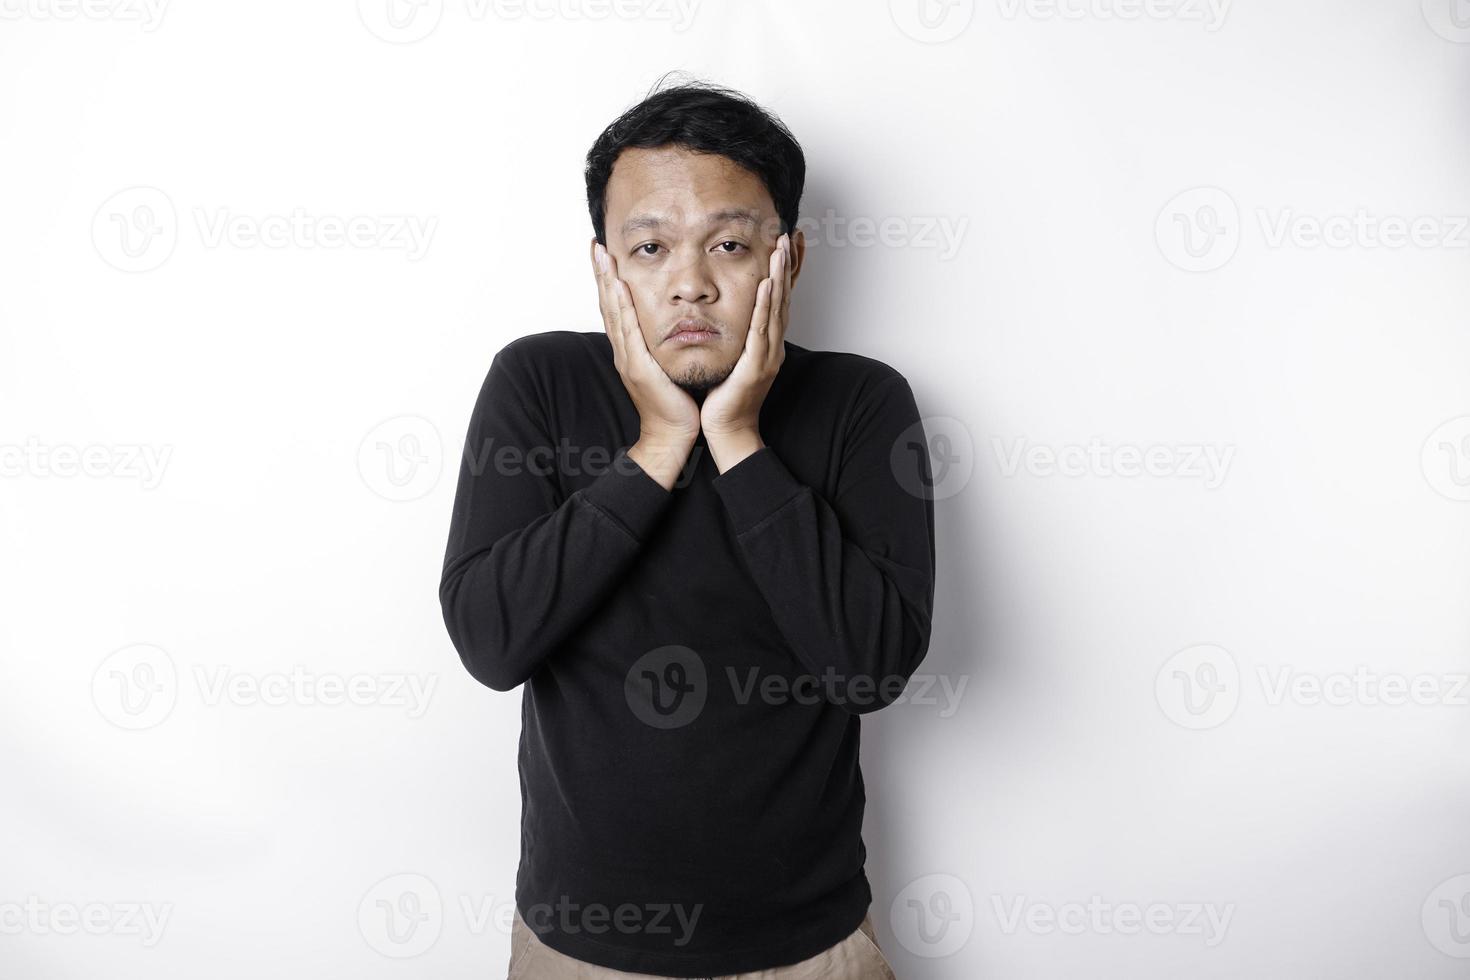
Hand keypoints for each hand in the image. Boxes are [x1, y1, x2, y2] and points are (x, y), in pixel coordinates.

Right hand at [592, 239, 697, 488]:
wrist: (671, 434)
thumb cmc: (673, 403)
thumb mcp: (664, 366)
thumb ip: (660, 346)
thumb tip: (668, 325)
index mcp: (629, 350)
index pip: (616, 308)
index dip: (608, 281)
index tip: (604, 255)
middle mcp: (623, 351)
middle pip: (608, 305)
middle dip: (602, 274)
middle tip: (596, 245)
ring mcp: (628, 359)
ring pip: (614, 313)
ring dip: (608, 283)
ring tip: (603, 257)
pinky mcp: (639, 368)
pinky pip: (629, 332)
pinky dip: (623, 308)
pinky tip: (621, 288)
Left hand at [701, 232, 793, 471]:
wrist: (727, 430)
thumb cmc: (725, 397)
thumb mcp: (731, 357)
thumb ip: (734, 335)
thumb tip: (725, 313)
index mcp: (766, 342)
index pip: (777, 299)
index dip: (783, 271)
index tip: (785, 243)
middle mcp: (772, 345)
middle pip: (783, 298)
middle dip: (786, 265)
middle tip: (786, 235)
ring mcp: (767, 355)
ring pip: (776, 309)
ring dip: (779, 276)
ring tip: (779, 248)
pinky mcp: (756, 366)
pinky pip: (761, 331)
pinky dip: (765, 306)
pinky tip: (767, 285)